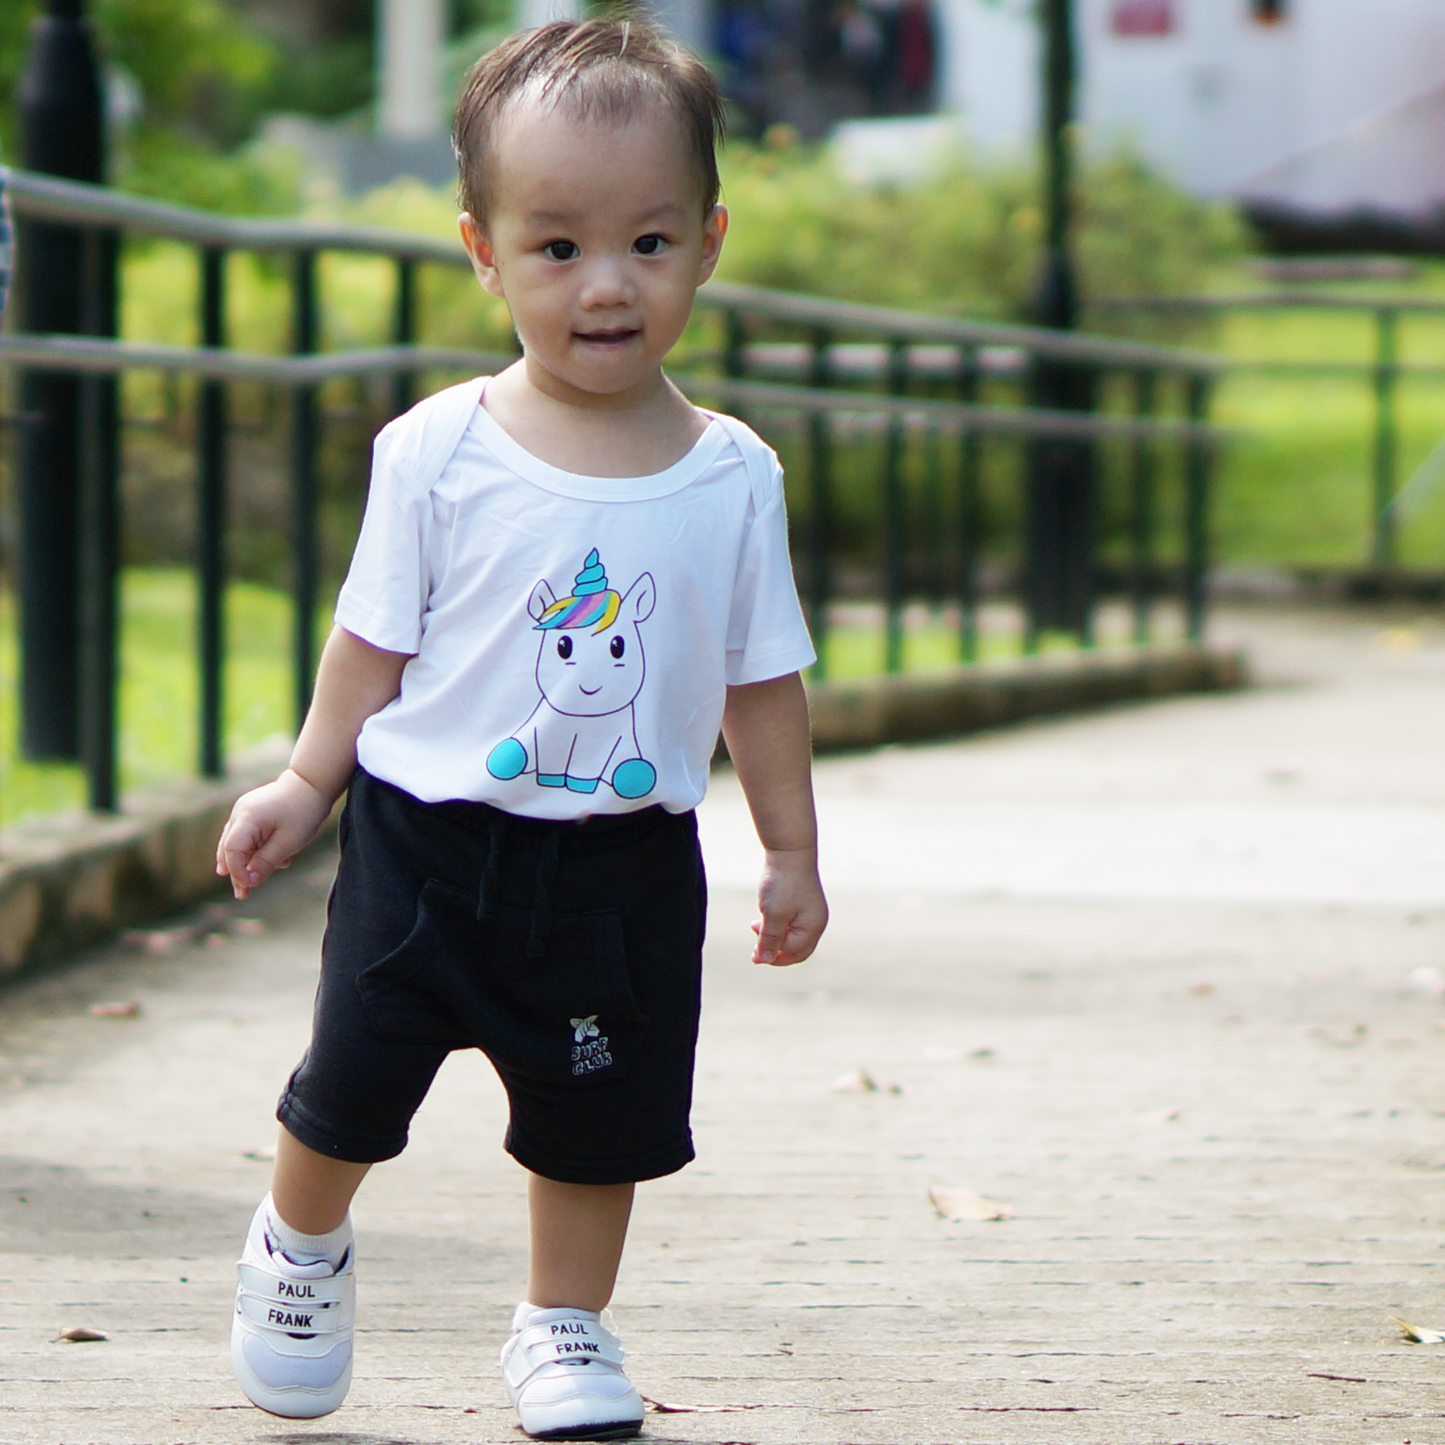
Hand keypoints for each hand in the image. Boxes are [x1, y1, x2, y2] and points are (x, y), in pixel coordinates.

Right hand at [215, 769, 333, 899]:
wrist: (312, 784)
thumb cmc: (303, 812)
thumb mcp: (288, 843)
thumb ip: (266, 862)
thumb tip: (248, 882)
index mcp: (247, 818)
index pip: (232, 850)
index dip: (237, 871)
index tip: (248, 887)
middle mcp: (240, 812)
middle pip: (230, 848)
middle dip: (236, 872)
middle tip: (242, 895)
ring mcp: (244, 810)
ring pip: (236, 842)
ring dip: (243, 863)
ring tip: (246, 885)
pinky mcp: (252, 811)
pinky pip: (246, 835)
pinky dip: (253, 850)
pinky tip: (268, 864)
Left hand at [751, 846, 826, 966]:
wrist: (790, 851)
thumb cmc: (783, 884)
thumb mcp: (773, 915)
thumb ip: (769, 940)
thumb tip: (763, 960)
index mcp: (814, 928)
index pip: (793, 952)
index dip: (772, 955)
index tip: (753, 951)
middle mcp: (817, 922)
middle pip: (797, 950)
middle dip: (776, 951)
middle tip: (755, 949)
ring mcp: (812, 912)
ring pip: (793, 936)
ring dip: (774, 937)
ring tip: (756, 926)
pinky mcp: (804, 902)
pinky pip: (792, 923)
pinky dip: (778, 925)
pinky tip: (764, 916)